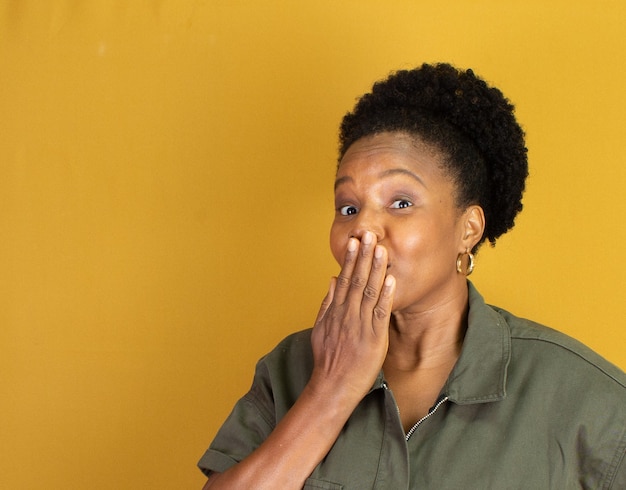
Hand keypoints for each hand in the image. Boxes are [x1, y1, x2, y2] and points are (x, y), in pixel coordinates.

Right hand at [309, 231, 395, 402]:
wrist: (331, 386)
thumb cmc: (328, 359)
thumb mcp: (321, 327)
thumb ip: (327, 302)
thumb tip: (333, 279)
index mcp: (336, 311)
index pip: (345, 280)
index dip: (351, 259)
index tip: (355, 242)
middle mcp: (347, 314)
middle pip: (356, 280)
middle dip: (364, 256)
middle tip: (369, 235)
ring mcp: (360, 325)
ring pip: (368, 292)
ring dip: (375, 269)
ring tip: (380, 249)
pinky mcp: (373, 338)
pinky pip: (380, 313)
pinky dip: (386, 295)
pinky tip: (390, 279)